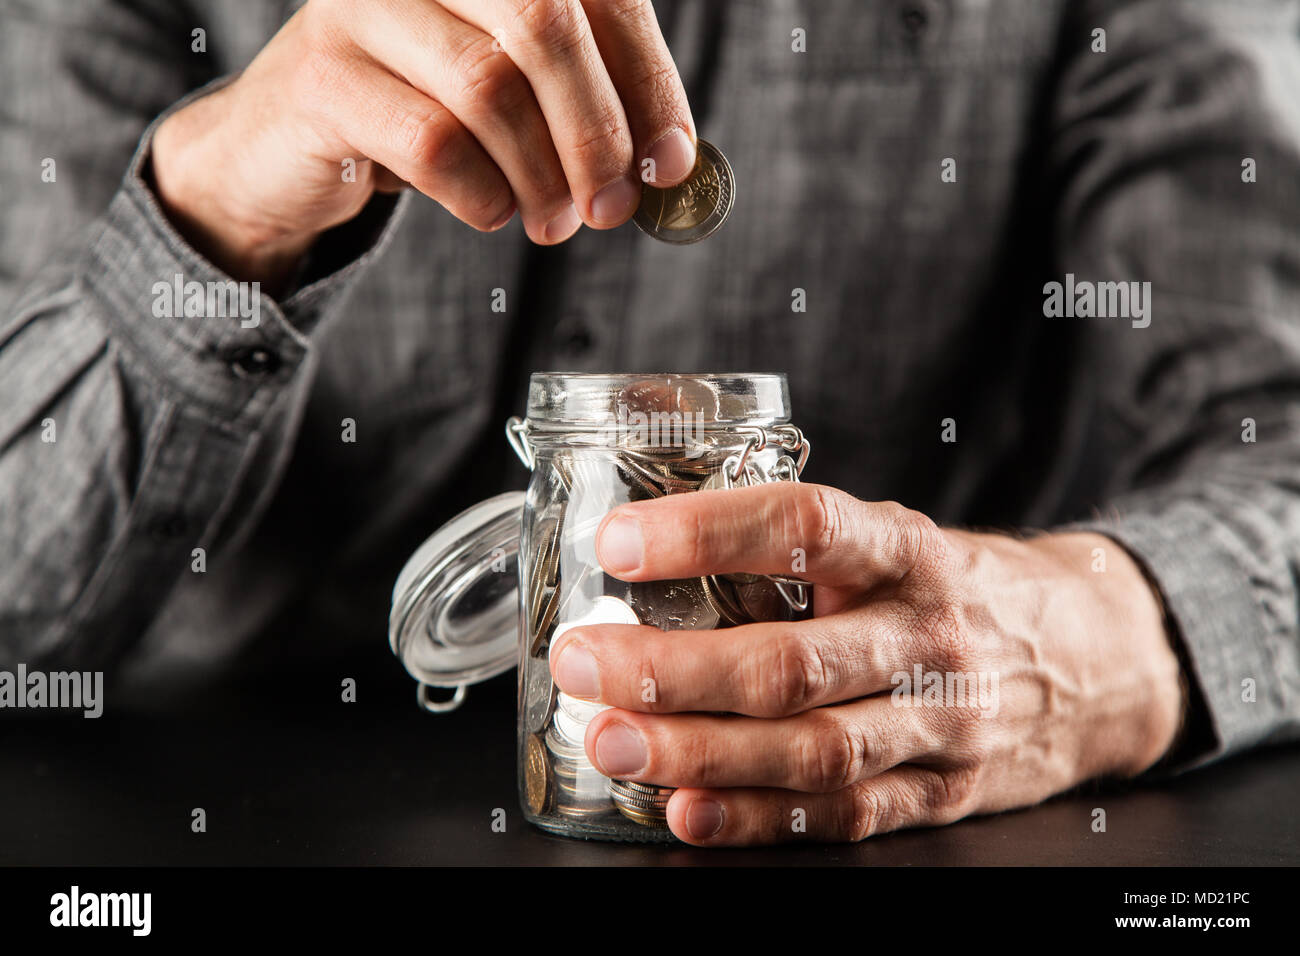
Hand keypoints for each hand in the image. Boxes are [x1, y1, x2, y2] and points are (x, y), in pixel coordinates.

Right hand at [151, 0, 695, 283]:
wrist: (288, 150)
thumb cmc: (420, 117)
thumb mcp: (513, 98)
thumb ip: (585, 107)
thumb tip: (668, 162)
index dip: (646, 82)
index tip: (671, 162)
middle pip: (545, 26)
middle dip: (596, 133)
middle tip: (611, 209)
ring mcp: (363, 5)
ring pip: (490, 88)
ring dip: (540, 176)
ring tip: (552, 222)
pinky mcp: (323, 74)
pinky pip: (432, 142)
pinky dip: (480, 195)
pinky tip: (489, 210)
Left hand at [548, 482, 1185, 844]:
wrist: (1095, 657)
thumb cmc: (960, 589)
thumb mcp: (898, 539)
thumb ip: (801, 550)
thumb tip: (650, 547)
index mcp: (909, 550)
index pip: (805, 528)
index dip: (707, 533)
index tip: (621, 543)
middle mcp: (928, 636)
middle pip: (792, 661)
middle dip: (674, 668)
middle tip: (584, 663)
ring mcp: (942, 723)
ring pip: (810, 748)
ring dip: (699, 750)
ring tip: (613, 741)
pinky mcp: (942, 793)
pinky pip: (842, 814)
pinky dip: (757, 818)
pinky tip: (687, 807)